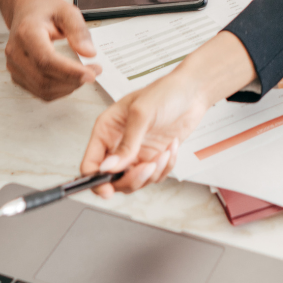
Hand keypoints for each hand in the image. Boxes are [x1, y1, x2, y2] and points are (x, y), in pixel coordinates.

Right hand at [5, 0, 100, 99]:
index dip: (70, 72)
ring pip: (43, 90)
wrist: (25, 9)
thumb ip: (78, 30)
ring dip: (68, 87)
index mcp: (26, 33)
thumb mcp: (66, 10)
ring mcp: (14, 66)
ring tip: (83, 74)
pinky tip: (70, 79)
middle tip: (94, 71)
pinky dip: (59, 90)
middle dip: (73, 80)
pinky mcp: (17, 76)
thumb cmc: (44, 9)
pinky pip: (40, 92)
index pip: (46, 61)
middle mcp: (15, 52)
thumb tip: (89, 53)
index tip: (91, 73)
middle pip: (44, 79)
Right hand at [81, 71, 211, 195]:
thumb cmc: (165, 92)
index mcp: (107, 129)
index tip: (108, 190)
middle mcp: (118, 144)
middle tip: (147, 168)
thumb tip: (108, 167)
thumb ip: (126, 143)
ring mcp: (136, 153)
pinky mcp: (153, 158)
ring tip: (164, 153)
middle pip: (112, 179)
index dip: (95, 180)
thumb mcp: (141, 114)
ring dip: (152, 172)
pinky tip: (171, 148)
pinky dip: (165, 167)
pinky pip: (155, 177)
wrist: (192, 92)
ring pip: (134, 182)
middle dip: (131, 178)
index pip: (90, 163)